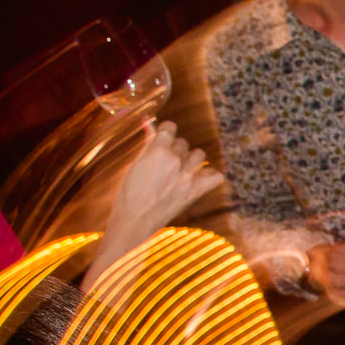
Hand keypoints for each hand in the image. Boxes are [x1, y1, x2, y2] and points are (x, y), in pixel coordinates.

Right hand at [105, 121, 224, 238]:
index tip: (163, 138)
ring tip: (180, 169)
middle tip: (165, 162)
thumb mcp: (134, 165)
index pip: (170, 128)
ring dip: (191, 159)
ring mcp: (188, 176)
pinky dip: (209, 176)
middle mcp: (176, 161)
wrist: (135, 221)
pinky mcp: (196, 191)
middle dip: (174, 149)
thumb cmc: (128, 193)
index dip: (166, 132)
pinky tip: (199, 178)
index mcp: (158, 151)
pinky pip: (216, 176)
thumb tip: (149, 123)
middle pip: (183, 143)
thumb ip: (146, 144)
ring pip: (199, 155)